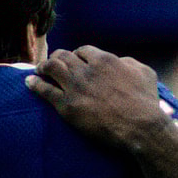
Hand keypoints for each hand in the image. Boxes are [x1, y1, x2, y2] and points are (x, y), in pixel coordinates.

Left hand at [25, 45, 169, 152]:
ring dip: (43, 67)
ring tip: (40, 71)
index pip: (83, 50)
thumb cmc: (146, 101)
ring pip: (50, 68)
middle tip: (54, 64)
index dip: (78, 55)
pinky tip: (30, 82)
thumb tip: (119, 60)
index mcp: (105, 60)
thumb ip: (129, 62)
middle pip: (63, 55)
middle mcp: (87, 70)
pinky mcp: (67, 105)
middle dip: (57, 58)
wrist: (141, 127)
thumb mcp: (145, 73)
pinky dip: (34, 84)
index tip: (76, 61)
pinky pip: (44, 90)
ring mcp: (75, 87)